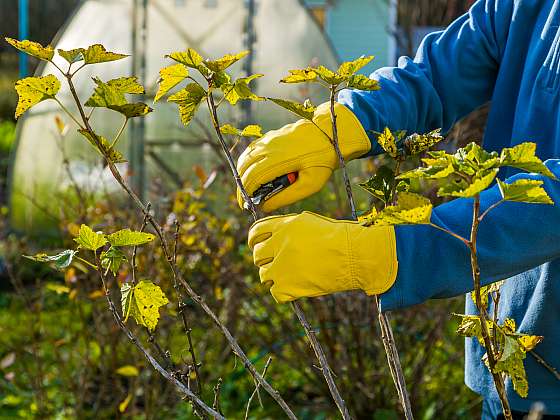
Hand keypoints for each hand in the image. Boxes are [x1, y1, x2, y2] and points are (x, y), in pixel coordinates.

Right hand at [236, 103, 370, 212]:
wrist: (331, 133)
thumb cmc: (322, 161)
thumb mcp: (309, 185)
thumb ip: (285, 197)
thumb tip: (264, 206)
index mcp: (277, 161)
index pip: (250, 180)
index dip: (244, 194)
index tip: (246, 206)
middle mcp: (268, 148)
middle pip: (244, 169)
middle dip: (241, 187)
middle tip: (246, 200)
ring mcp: (268, 140)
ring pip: (245, 158)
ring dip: (243, 174)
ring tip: (249, 188)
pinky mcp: (271, 135)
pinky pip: (252, 150)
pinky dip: (248, 162)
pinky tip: (253, 171)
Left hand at [248, 211, 397, 302]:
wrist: (355, 255)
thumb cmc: (339, 237)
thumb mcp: (310, 223)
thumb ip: (288, 228)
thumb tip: (272, 235)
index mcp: (284, 226)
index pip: (255, 232)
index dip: (254, 240)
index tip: (256, 246)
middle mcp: (279, 245)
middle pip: (257, 255)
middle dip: (264, 260)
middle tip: (276, 264)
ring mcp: (282, 266)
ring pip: (263, 275)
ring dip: (274, 277)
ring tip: (290, 276)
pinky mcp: (289, 286)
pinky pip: (275, 293)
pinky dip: (284, 293)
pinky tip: (296, 288)